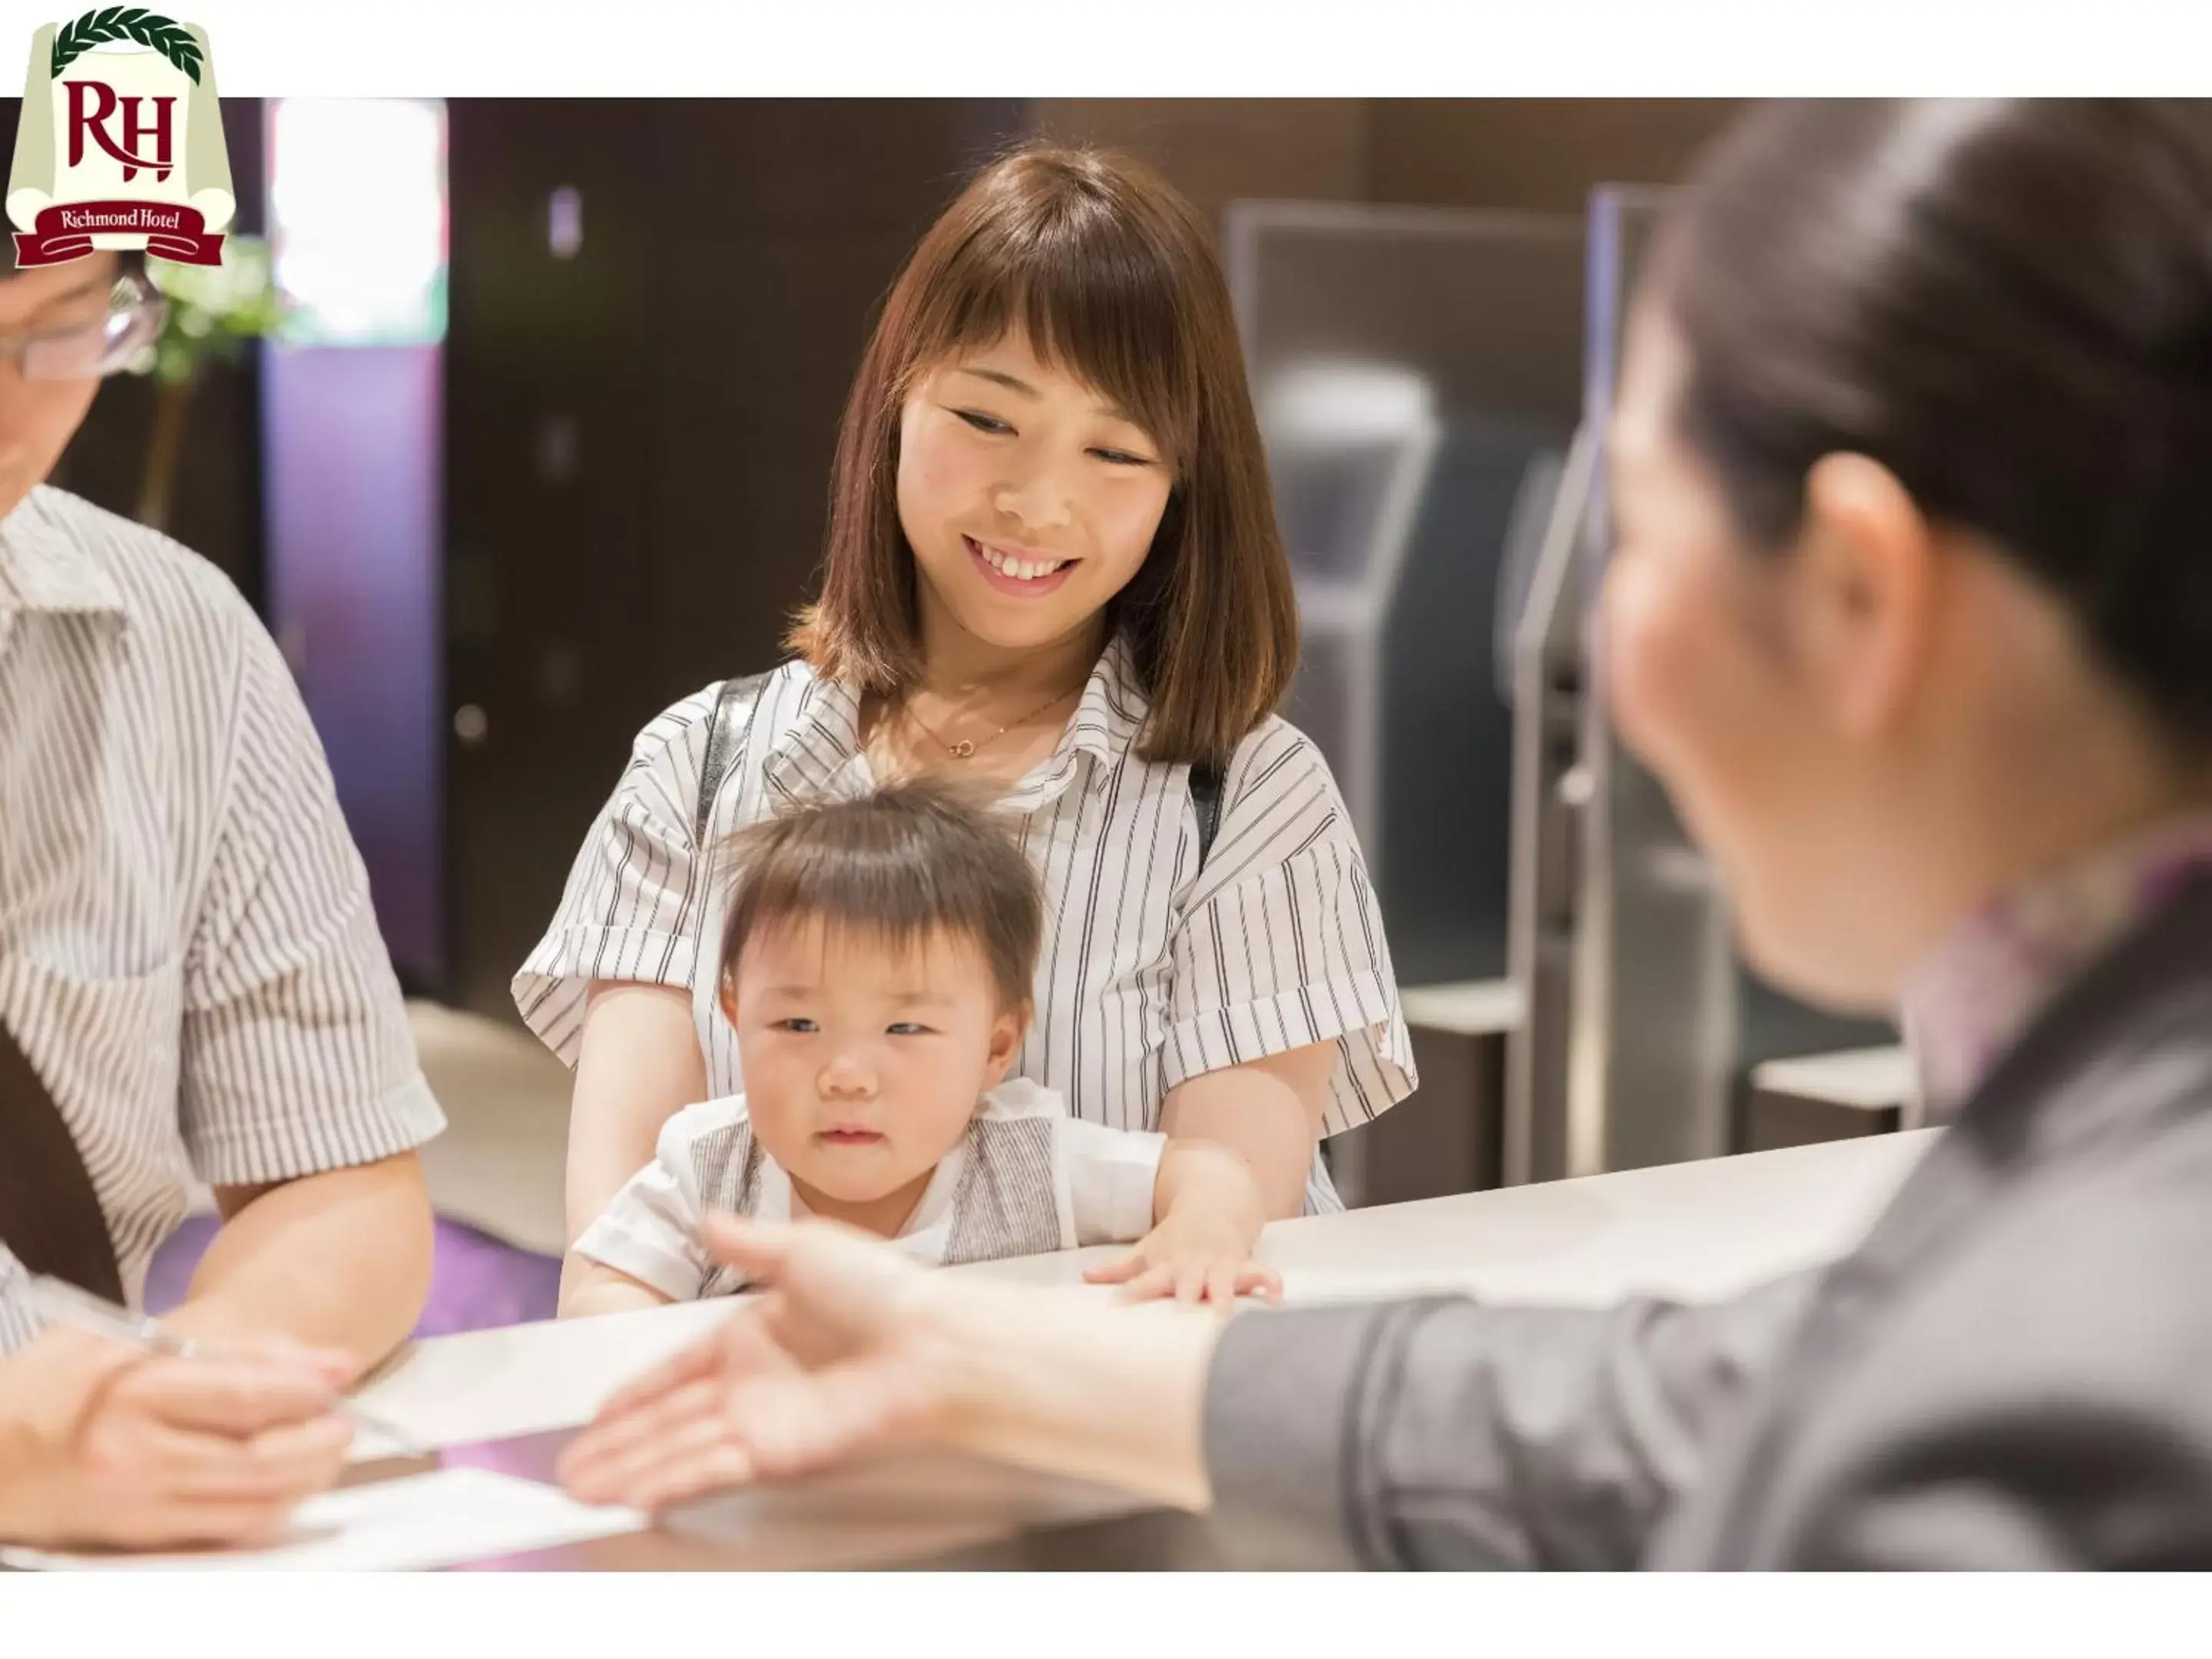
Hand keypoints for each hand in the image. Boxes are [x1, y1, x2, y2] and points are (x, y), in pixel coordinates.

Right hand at [0, 1326, 355, 1550]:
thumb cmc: (58, 1384)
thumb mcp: (131, 1339)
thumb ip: (229, 1347)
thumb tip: (320, 1363)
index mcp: (132, 1395)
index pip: (241, 1396)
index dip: (304, 1387)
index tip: (343, 1371)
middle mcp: (136, 1458)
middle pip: (257, 1460)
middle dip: (318, 1441)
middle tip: (348, 1419)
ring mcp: (139, 1506)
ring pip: (253, 1503)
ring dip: (306, 1478)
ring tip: (329, 1448)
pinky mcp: (141, 1537)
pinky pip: (228, 1531)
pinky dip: (274, 1507)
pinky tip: (291, 1482)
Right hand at [557, 1215, 954, 1512]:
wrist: (932, 1338)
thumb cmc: (884, 1289)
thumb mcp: (805, 1249)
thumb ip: (749, 1243)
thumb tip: (706, 1214)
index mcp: (755, 1336)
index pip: (679, 1370)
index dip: (637, 1392)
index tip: (599, 1411)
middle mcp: (754, 1384)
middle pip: (669, 1419)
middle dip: (618, 1444)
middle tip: (570, 1465)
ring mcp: (764, 1421)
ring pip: (680, 1449)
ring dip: (630, 1469)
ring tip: (581, 1488)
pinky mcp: (779, 1451)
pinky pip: (711, 1469)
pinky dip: (670, 1481)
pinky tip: (635, 1493)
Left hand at [1084, 1213, 1281, 1306]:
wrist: (1214, 1202)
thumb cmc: (1177, 1238)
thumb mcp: (1148, 1250)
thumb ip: (1120, 1269)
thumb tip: (1085, 1278)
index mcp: (1168, 1264)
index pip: (1148, 1279)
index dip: (1135, 1290)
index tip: (1120, 1304)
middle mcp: (1194, 1265)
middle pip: (1188, 1281)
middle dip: (1186, 1297)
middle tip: (1183, 1314)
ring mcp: (1221, 1263)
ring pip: (1223, 1280)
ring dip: (1224, 1295)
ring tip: (1224, 1315)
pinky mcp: (1245, 1263)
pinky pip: (1262, 1272)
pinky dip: (1270, 1283)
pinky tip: (1276, 1299)